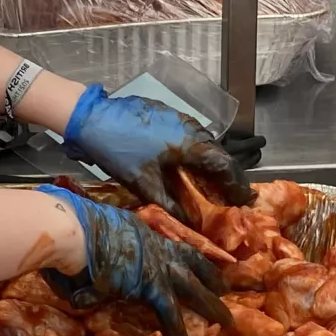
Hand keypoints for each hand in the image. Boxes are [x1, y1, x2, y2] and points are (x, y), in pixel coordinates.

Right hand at [39, 187, 233, 335]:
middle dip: (210, 277)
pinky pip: (168, 308)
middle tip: (226, 288)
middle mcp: (153, 244)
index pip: (170, 245)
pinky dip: (175, 325)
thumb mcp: (95, 232)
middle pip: (191, 262)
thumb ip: (100, 250)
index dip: (186, 257)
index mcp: (141, 230)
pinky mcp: (148, 283)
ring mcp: (154, 262)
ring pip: (191, 285)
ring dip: (208, 303)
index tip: (198, 264)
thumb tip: (91, 270)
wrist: (73, 230)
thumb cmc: (73, 227)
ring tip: (224, 319)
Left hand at [62, 83, 245, 210]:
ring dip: (211, 163)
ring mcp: (179, 117)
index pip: (225, 165)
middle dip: (226, 176)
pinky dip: (196, 151)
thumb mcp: (144, 183)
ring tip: (214, 183)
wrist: (92, 118)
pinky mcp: (167, 113)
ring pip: (204, 142)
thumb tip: (191, 222)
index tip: (243, 200)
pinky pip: (191, 134)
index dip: (236, 185)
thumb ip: (170, 203)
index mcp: (190, 144)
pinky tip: (190, 164)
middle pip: (218, 153)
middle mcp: (191, 127)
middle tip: (231, 196)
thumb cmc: (120, 151)